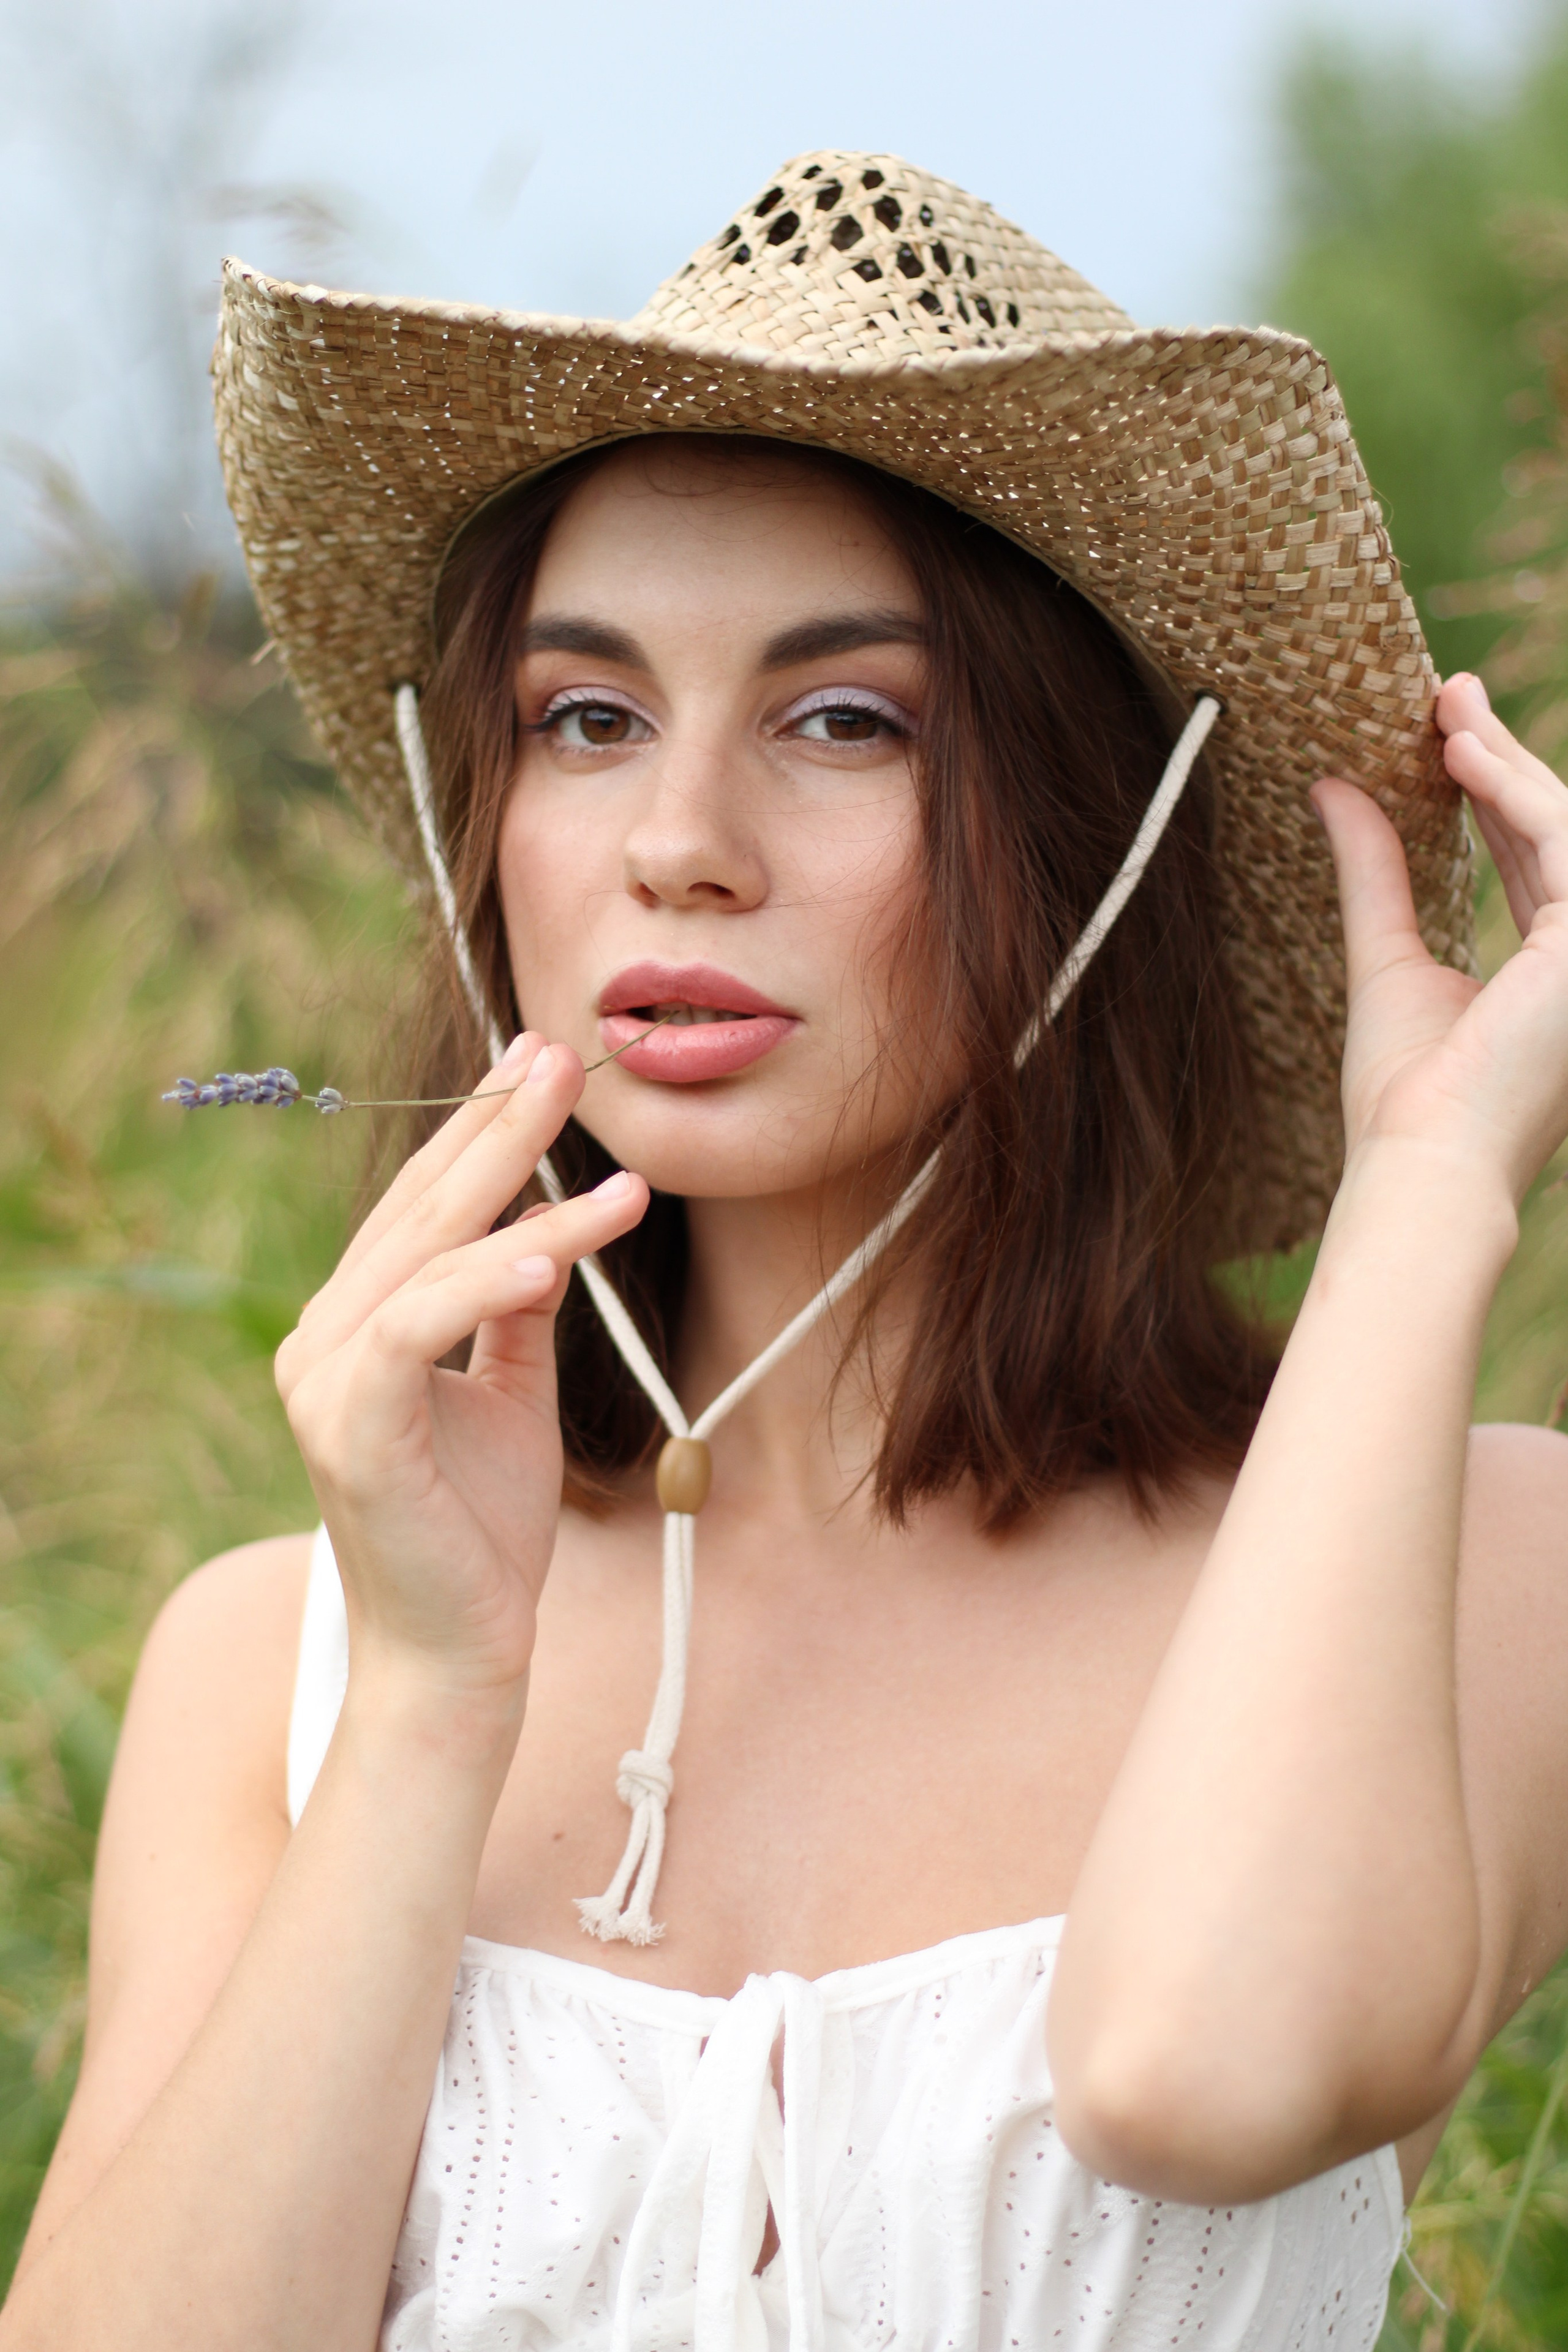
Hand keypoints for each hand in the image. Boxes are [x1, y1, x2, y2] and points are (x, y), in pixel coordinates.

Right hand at [274, 1034, 648, 1705]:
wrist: (460, 1648)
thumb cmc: (481, 1526)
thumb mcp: (512, 1391)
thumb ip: (515, 1309)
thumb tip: (550, 1230)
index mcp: (354, 1325)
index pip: (420, 1206)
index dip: (479, 1132)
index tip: (539, 1064)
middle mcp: (323, 1339)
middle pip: (421, 1211)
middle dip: (498, 1130)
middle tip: (562, 1059)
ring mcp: (325, 1382)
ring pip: (427, 1259)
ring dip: (522, 1200)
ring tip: (615, 1171)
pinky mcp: (353, 1428)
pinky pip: (422, 1327)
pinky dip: (493, 1282)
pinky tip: (562, 1253)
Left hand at [1315, 673, 1567, 1204]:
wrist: (1423, 1161)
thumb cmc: (1404, 1096)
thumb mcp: (1383, 958)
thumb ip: (1372, 873)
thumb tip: (1329, 788)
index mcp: (1550, 970)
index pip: (1530, 857)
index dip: (1490, 789)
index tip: (1443, 731)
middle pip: (1552, 832)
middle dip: (1501, 757)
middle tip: (1448, 693)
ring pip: (1565, 826)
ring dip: (1507, 760)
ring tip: (1447, 709)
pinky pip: (1564, 843)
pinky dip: (1514, 794)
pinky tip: (1461, 755)